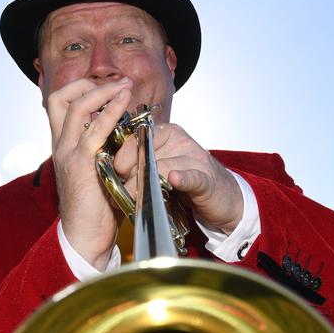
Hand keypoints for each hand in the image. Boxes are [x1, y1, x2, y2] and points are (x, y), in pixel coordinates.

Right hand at [46, 77, 132, 268]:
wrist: (84, 235)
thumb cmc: (96, 206)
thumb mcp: (96, 170)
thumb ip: (102, 150)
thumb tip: (123, 133)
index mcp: (61, 145)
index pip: (59, 104)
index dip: (79, 89)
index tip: (106, 87)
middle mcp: (60, 145)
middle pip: (61, 98)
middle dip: (89, 83)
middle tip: (117, 82)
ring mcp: (68, 153)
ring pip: (78, 107)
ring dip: (104, 91)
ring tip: (126, 86)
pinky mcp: (81, 164)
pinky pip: (94, 129)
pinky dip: (111, 111)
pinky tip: (125, 104)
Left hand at [113, 123, 242, 233]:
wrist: (222, 197)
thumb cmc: (187, 180)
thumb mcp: (163, 165)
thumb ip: (141, 161)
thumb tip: (111, 167)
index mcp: (167, 133)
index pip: (137, 138)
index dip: (122, 156)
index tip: (113, 172)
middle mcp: (180, 141)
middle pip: (147, 152)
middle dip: (130, 172)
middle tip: (121, 189)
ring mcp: (195, 159)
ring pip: (163, 166)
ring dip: (145, 184)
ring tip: (134, 198)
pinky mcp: (207, 179)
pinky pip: (192, 176)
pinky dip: (182, 178)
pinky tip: (173, 180)